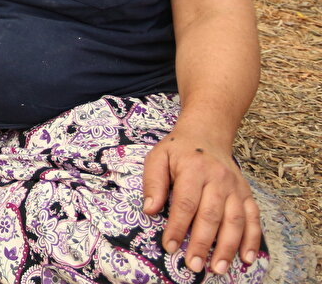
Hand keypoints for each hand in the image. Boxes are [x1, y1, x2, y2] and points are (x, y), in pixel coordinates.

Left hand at [143, 128, 261, 274]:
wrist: (207, 135)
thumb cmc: (178, 150)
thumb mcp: (158, 158)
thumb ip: (153, 183)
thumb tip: (150, 210)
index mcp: (194, 169)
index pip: (186, 203)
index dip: (178, 227)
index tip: (170, 247)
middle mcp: (219, 179)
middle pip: (212, 215)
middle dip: (202, 243)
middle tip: (193, 265)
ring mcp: (236, 187)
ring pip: (235, 221)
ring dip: (228, 248)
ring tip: (217, 269)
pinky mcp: (247, 194)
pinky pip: (254, 219)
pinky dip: (253, 240)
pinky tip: (246, 258)